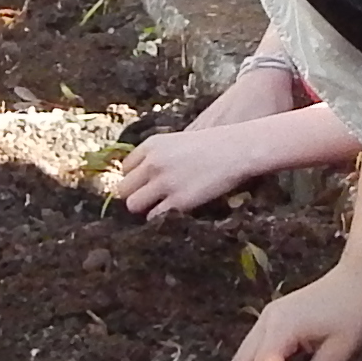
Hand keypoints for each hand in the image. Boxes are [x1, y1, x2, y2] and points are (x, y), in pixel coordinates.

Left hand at [113, 120, 298, 220]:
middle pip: (123, 188)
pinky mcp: (178, 201)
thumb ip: (158, 156)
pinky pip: (153, 217)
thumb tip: (144, 177)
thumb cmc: (214, 145)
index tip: (147, 184)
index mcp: (151, 145)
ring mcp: (164, 183)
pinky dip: (159, 219)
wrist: (239, 149)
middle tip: (152, 199)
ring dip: (144, 209)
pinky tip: (173, 213)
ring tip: (161, 207)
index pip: (125, 168)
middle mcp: (152, 163)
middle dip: (135, 195)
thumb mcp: (179, 141)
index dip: (135, 179)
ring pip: (132, 205)